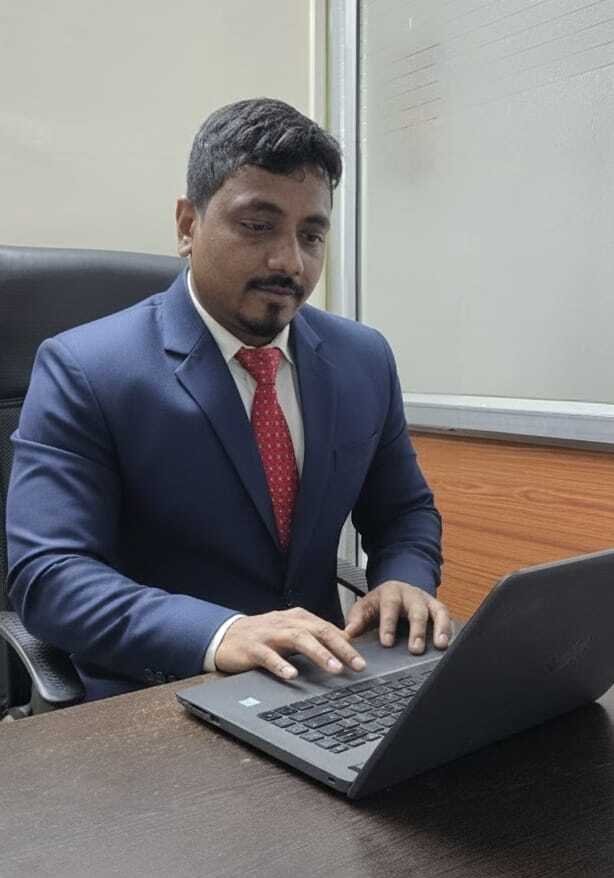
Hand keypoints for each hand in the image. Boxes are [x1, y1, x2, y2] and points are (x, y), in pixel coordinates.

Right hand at [215, 607, 366, 680]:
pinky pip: (268, 656)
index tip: (363, 659)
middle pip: (318, 631)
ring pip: (297, 639)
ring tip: (334, 668)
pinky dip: (281, 665)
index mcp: (297, 618)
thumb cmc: (262, 636)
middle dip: (340, 648)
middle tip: (358, 665)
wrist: (224, 636)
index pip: (327, 628)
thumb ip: (313, 637)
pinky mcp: (252, 648)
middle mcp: (285, 622)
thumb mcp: (289, 632)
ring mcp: (269, 634)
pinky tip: (292, 676)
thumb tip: (343, 645)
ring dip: (318, 653)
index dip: (347, 643)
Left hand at [344, 580, 450, 653]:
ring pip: (437, 611)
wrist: (396, 591)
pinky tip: (447, 643)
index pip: (390, 606)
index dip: (388, 624)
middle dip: (417, 629)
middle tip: (416, 649)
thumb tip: (348, 633)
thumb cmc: (379, 603)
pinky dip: (448, 629)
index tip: (386, 642)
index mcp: (391, 592)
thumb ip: (356, 620)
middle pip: (417, 609)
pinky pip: (446, 617)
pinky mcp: (438, 608)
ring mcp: (427, 600)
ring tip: (440, 646)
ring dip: (440, 628)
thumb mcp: (364, 608)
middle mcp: (411, 594)